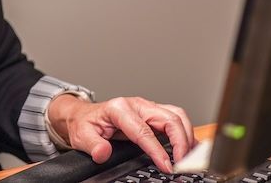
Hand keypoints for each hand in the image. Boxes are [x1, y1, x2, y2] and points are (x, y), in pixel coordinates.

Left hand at [46, 94, 194, 173]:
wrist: (84, 116)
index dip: (158, 150)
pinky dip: (185, 132)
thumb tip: (103, 153)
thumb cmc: (85, 124)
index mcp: (120, 109)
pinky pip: (175, 119)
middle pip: (169, 119)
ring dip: (186, 135)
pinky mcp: (153, 113)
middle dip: (181, 142)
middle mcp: (137, 105)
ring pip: (176, 116)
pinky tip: (188, 147)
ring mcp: (147, 108)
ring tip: (188, 156)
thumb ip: (93, 145)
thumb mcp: (82, 136)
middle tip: (182, 163)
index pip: (145, 131)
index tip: (167, 166)